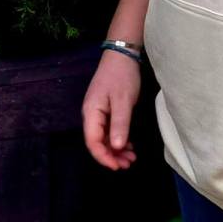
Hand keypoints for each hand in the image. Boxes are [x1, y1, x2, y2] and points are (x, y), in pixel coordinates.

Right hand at [80, 49, 141, 170]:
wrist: (122, 55)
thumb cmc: (122, 76)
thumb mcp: (123, 101)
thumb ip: (119, 124)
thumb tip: (115, 147)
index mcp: (91, 113)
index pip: (93, 142)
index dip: (104, 157)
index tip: (117, 166)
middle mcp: (91, 115)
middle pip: (97, 142)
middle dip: (112, 155)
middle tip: (128, 163)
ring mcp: (98, 113)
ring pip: (104, 137)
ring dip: (116, 149)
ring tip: (131, 157)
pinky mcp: (106, 110)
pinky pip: (109, 130)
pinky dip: (119, 139)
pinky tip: (128, 145)